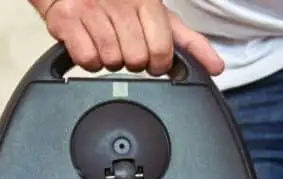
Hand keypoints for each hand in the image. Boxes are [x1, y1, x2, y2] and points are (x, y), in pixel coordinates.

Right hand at [35, 0, 224, 75]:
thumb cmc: (120, 2)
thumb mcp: (157, 15)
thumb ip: (188, 42)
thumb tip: (216, 68)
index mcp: (147, 0)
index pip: (162, 51)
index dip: (158, 63)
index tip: (151, 59)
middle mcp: (120, 2)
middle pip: (136, 60)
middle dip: (132, 60)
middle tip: (125, 46)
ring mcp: (91, 9)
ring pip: (111, 61)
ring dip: (110, 60)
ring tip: (106, 42)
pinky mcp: (66, 19)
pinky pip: (86, 60)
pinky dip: (88, 60)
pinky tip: (89, 43)